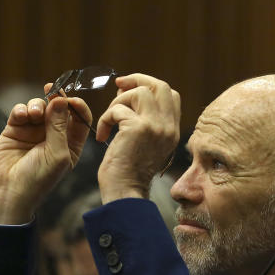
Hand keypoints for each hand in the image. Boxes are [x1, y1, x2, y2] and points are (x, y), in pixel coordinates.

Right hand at [0, 94, 90, 224]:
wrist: (8, 191)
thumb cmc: (38, 178)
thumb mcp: (57, 153)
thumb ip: (60, 126)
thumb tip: (60, 99)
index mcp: (71, 144)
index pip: (80, 118)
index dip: (77, 106)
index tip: (70, 100)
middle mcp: (54, 136)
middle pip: (59, 108)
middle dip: (56, 98)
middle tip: (51, 90)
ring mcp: (34, 131)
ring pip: (39, 106)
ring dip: (37, 105)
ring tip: (33, 114)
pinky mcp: (15, 129)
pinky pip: (21, 111)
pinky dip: (21, 109)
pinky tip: (21, 116)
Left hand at [96, 74, 180, 201]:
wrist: (125, 193)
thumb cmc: (129, 173)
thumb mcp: (147, 146)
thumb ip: (147, 122)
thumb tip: (130, 94)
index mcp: (172, 131)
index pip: (171, 95)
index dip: (150, 86)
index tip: (130, 90)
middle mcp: (168, 127)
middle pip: (160, 86)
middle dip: (137, 80)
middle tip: (118, 87)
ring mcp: (155, 126)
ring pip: (139, 92)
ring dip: (117, 102)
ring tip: (109, 121)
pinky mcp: (137, 128)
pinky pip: (117, 109)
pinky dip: (105, 120)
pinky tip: (102, 137)